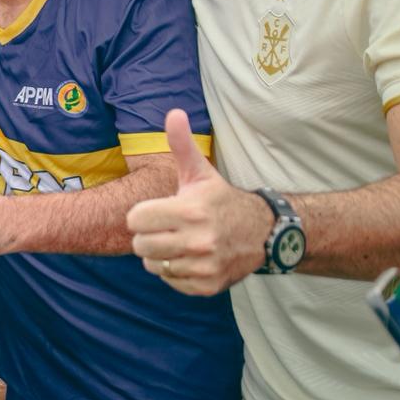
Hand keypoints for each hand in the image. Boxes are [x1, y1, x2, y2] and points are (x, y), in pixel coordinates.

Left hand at [127, 109, 272, 295]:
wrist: (263, 233)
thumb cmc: (220, 200)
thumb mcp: (200, 172)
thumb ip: (181, 144)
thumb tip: (173, 113)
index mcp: (190, 211)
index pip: (135, 220)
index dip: (142, 215)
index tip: (157, 211)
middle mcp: (198, 241)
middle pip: (140, 246)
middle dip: (148, 236)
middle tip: (166, 228)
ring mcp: (204, 266)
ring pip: (153, 265)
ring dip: (160, 255)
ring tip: (178, 242)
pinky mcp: (208, 286)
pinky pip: (170, 282)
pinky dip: (174, 272)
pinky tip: (189, 258)